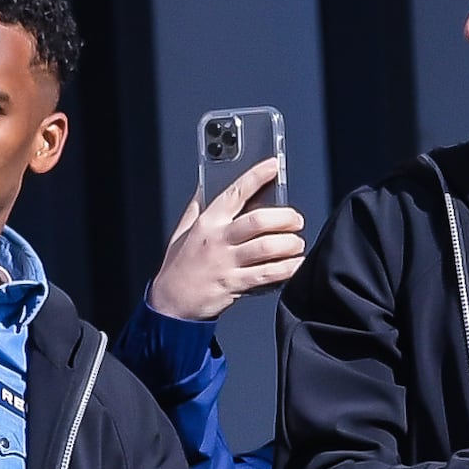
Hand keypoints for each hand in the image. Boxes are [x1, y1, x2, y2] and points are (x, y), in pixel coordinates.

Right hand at [149, 159, 307, 324]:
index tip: (273, 166)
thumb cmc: (179, 267)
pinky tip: (294, 264)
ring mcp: (227, 262)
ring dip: (289, 244)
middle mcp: (218, 240)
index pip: (235, 193)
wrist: (171, 303)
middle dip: (284, 217)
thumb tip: (207, 185)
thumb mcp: (182, 231)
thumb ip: (196, 208)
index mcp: (207, 222)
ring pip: (266, 247)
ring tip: (297, 243)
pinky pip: (267, 274)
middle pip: (257, 221)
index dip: (256, 176)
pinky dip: (286, 268)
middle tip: (295, 219)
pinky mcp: (235, 284)